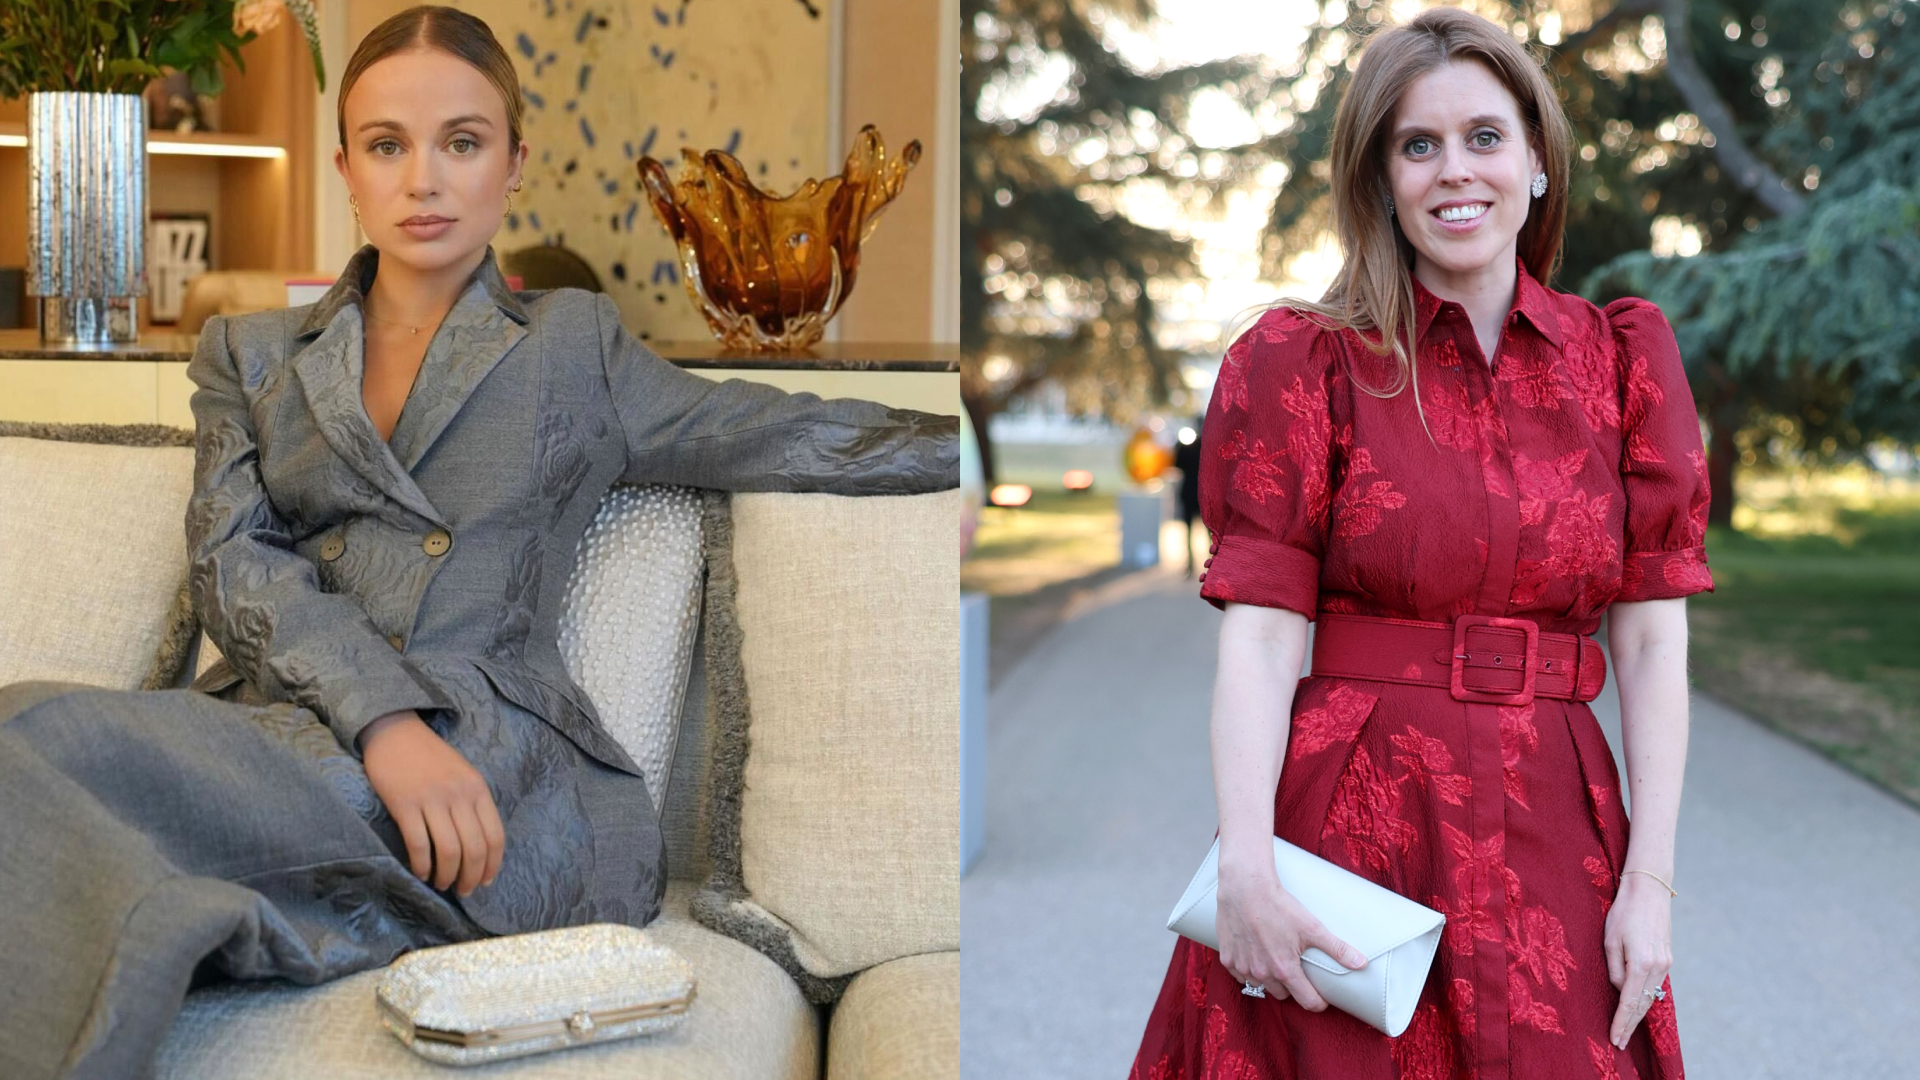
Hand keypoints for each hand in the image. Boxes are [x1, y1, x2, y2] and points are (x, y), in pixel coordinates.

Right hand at [359, 710, 504, 897]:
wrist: (395, 731)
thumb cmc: (429, 758)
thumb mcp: (462, 775)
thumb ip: (472, 804)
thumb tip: (479, 847)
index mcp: (478, 789)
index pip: (495, 836)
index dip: (492, 865)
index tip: (485, 882)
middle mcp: (459, 795)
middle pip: (474, 848)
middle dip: (471, 877)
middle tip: (463, 890)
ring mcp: (432, 799)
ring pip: (449, 851)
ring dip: (447, 876)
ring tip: (441, 883)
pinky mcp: (404, 804)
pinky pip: (419, 844)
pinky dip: (422, 865)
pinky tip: (420, 872)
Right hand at [1214, 852, 1367, 1009]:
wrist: (1245, 887)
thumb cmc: (1279, 906)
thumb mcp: (1312, 927)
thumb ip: (1337, 948)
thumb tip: (1361, 963)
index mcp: (1285, 970)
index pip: (1307, 1002)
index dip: (1318, 1001)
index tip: (1321, 996)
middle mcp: (1262, 974)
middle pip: (1283, 995)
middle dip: (1292, 987)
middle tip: (1296, 969)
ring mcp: (1242, 967)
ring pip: (1260, 986)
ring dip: (1269, 979)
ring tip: (1275, 960)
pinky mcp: (1227, 958)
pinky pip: (1240, 975)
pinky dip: (1248, 969)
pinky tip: (1254, 954)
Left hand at [1604, 870, 1674, 1048]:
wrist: (1649, 890)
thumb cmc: (1623, 912)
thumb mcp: (1609, 940)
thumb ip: (1614, 969)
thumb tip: (1620, 990)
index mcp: (1640, 963)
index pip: (1629, 1002)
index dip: (1621, 1023)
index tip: (1615, 1039)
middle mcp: (1658, 967)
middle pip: (1644, 1004)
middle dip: (1631, 1024)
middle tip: (1620, 1042)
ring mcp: (1666, 963)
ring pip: (1652, 996)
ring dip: (1639, 1013)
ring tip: (1627, 1029)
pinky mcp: (1668, 957)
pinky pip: (1656, 984)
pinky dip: (1647, 998)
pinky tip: (1639, 1006)